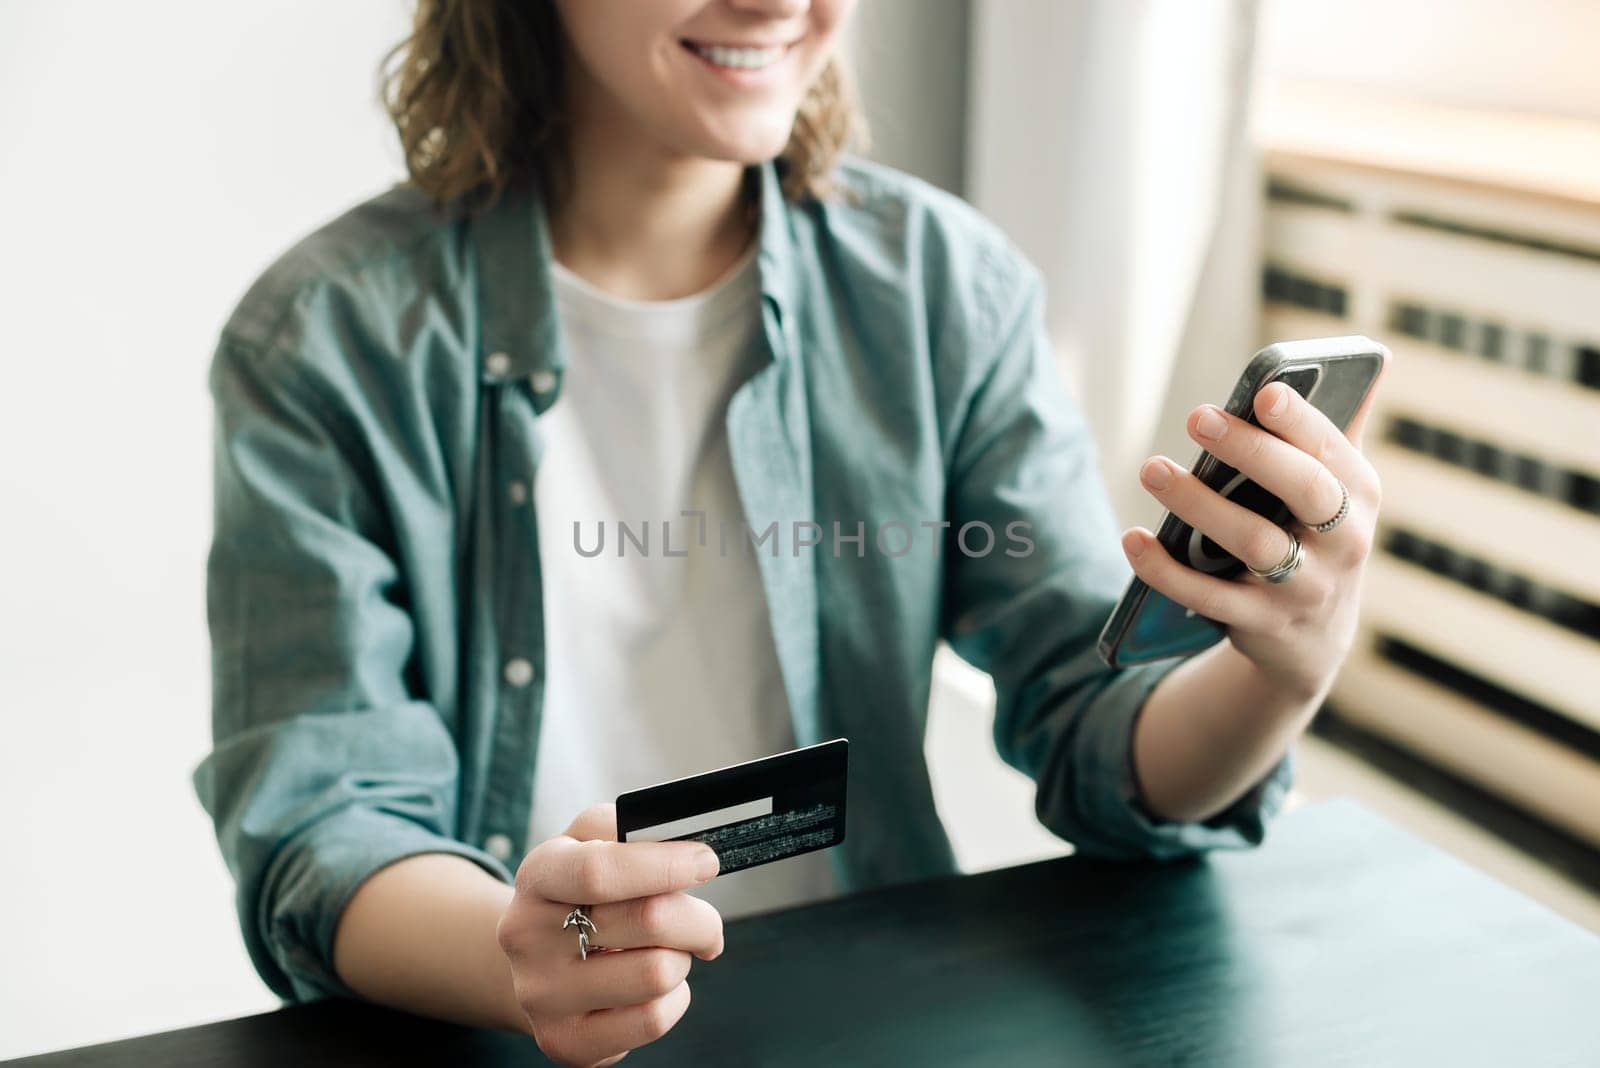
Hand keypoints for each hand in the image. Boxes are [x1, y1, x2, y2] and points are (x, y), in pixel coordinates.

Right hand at [496, 804, 723, 1066]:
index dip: (665, 865)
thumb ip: (629, 826)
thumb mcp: (589, 841)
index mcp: (537, 876)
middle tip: (700, 920)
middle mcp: (527, 937)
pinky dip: (673, 999)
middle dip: (696, 917)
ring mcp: (542, 995)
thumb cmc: (580, 891)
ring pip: (658, 973)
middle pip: (648, 920)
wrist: (537, 958)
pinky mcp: (566, 1041)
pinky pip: (653, 1019)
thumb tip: (682, 841)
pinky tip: (652, 986)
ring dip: (682, 958)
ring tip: (665, 951)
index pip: (601, 871)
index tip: (706, 862)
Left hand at [1121, 377, 1384, 701]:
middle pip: (1304, 491)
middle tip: (1196, 417)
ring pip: (1255, 542)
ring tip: (1151, 468)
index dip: (1300, 421)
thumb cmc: (1317, 540)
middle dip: (1251, 451)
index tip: (1264, 392)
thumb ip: (1341, 432)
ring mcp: (1305, 588)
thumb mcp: (1342, 493)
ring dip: (1199, 505)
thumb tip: (1375, 356)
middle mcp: (1344, 542)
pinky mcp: (1261, 624)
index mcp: (1359, 496)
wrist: (1312, 641)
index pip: (1332, 451)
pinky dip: (1166, 569)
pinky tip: (1132, 538)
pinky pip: (1209, 596)